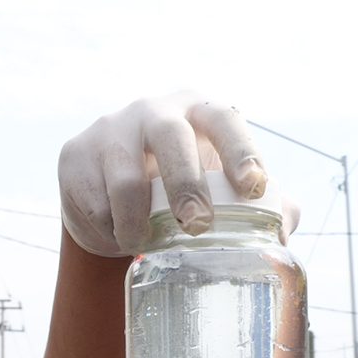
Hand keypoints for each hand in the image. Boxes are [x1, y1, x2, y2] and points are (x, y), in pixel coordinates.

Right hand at [58, 91, 299, 256]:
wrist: (113, 186)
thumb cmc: (185, 183)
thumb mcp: (223, 188)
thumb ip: (263, 205)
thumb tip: (283, 231)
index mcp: (199, 112)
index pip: (225, 121)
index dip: (240, 151)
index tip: (253, 187)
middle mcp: (153, 111)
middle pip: (170, 137)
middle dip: (185, 184)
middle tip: (196, 225)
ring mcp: (110, 130)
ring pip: (125, 179)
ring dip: (139, 224)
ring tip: (146, 246)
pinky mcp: (74, 155)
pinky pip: (94, 204)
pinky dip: (110, 232)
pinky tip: (118, 235)